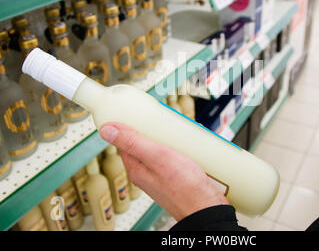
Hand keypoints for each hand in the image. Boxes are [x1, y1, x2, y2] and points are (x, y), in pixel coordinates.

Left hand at [99, 122, 228, 220]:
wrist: (207, 209)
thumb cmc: (185, 188)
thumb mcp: (157, 157)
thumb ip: (133, 143)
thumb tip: (107, 130)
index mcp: (137, 169)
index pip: (125, 141)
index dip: (130, 126)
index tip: (138, 114)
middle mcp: (148, 173)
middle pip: (145, 144)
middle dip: (154, 131)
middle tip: (164, 121)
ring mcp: (163, 176)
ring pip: (161, 150)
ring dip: (170, 139)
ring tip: (180, 132)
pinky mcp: (178, 177)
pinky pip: (175, 157)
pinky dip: (181, 148)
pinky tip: (190, 145)